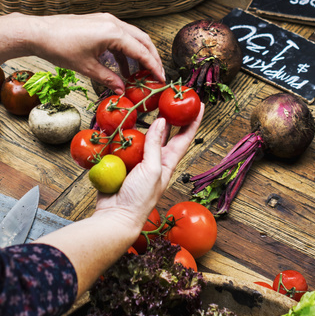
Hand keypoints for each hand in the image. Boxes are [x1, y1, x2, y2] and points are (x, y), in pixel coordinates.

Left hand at [29, 13, 162, 92]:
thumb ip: (108, 78)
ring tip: (139, 74)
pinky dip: (124, 50)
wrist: (39, 32)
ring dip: (138, 54)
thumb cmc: (60, 48)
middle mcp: (113, 23)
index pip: (141, 51)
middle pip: (142, 40)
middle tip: (156, 75)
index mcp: (113, 33)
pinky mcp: (99, 22)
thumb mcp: (87, 68)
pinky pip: (119, 36)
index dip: (153, 66)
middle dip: (151, 58)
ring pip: (132, 37)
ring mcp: (106, 20)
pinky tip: (122, 67)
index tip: (161, 78)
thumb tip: (122, 90)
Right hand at [94, 111, 202, 225]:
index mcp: (168, 162)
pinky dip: (122, 134)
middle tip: (170, 98)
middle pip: (164, 133)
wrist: (116, 217)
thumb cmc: (139, 199)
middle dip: (169, 116)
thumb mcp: (153, 170)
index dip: (192, 121)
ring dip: (143, 122)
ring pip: (142, 136)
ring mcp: (138, 161)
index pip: (184, 138)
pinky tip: (119, 124)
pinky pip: (123, 144)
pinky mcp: (122, 163)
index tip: (198, 105)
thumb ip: (155, 145)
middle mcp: (155, 160)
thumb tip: (161, 121)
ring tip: (144, 105)